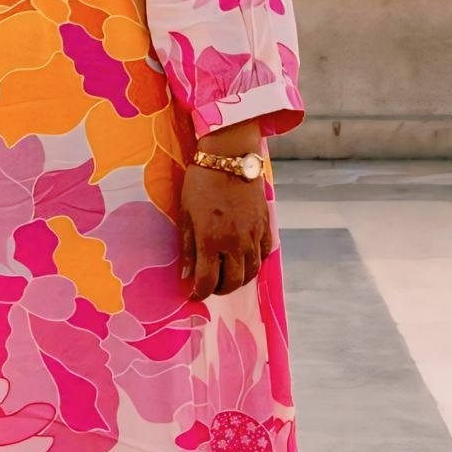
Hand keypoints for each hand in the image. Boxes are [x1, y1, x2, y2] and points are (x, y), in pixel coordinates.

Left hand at [178, 148, 271, 302]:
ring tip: (226, 275)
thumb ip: (188, 247)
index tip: (193, 294)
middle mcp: (235, 243)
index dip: (199, 294)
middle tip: (210, 286)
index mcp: (210, 241)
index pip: (207, 282)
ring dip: (238, 280)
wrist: (230, 157)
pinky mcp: (265, 226)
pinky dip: (254, 263)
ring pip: (250, 273)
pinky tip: (243, 259)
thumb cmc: (201, 183)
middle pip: (232, 283)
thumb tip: (186, 275)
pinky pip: (263, 255)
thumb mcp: (186, 214)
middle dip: (219, 290)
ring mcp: (253, 236)